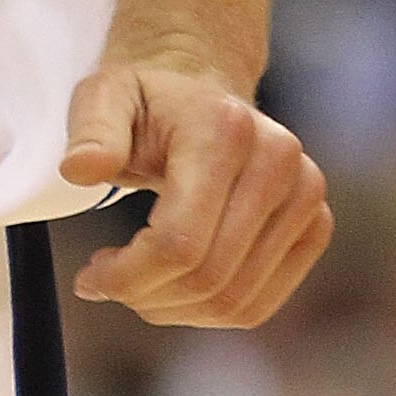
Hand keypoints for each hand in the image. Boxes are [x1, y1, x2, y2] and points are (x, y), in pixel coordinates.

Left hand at [58, 56, 330, 326]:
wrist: (200, 86)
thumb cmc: (145, 98)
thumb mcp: (102, 97)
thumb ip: (91, 132)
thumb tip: (79, 169)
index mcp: (225, 129)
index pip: (179, 242)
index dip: (128, 277)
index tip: (89, 277)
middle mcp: (279, 161)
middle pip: (208, 277)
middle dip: (145, 296)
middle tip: (106, 283)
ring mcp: (306, 195)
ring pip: (235, 301)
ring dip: (174, 309)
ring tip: (135, 283)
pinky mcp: (316, 224)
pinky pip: (259, 303)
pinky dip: (208, 310)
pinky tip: (172, 286)